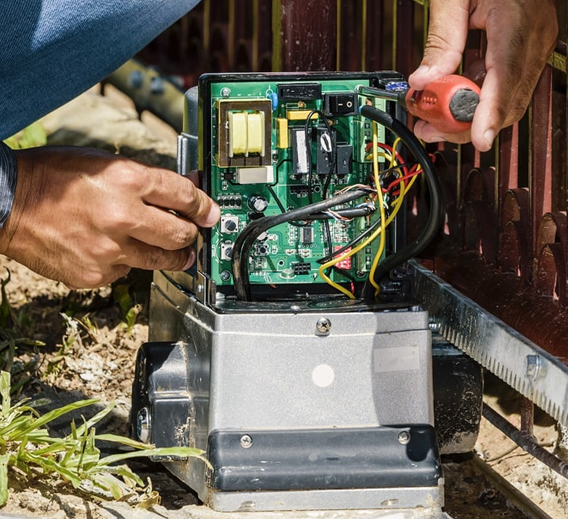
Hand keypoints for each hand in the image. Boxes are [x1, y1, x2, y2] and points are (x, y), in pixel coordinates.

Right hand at [0, 146, 219, 288]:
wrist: (7, 203)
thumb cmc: (53, 177)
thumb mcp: (104, 163)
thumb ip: (146, 180)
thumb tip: (184, 188)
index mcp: (126, 180)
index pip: (184, 196)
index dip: (204, 206)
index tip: (211, 214)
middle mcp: (122, 215)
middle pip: (181, 234)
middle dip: (191, 235)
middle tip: (191, 235)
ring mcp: (109, 249)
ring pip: (161, 260)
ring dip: (171, 255)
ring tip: (171, 251)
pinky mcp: (96, 274)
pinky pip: (127, 271)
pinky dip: (127, 262)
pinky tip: (112, 249)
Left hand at [408, 0, 557, 150]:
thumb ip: (441, 40)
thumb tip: (423, 81)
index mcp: (517, 23)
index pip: (506, 82)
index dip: (490, 116)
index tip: (477, 140)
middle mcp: (533, 40)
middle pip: (506, 103)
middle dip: (466, 124)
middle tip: (429, 129)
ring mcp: (533, 47)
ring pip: (505, 101)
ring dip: (467, 115)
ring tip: (430, 117)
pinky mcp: (524, 51)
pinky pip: (502, 87)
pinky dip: (475, 98)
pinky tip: (449, 97)